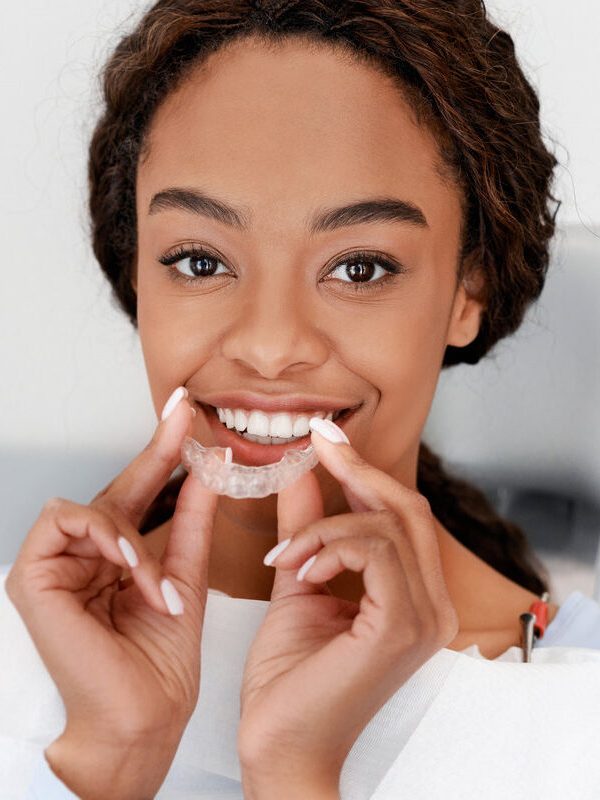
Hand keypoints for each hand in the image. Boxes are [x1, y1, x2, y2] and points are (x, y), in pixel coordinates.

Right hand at [4, 388, 220, 799]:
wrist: (143, 717)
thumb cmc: (160, 661)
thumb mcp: (186, 573)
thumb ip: (193, 519)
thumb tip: (210, 466)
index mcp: (117, 557)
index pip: (140, 493)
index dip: (161, 450)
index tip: (185, 411)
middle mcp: (85, 556)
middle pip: (118, 490)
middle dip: (155, 453)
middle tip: (183, 416)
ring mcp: (55, 564)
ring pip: (96, 506)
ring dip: (134, 537)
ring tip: (154, 580)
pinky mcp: (32, 574)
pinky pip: (66, 520)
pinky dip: (104, 537)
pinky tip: (127, 565)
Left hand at [238, 424, 458, 793]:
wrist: (279, 748)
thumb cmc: (289, 681)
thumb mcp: (299, 584)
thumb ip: (308, 529)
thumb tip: (304, 475)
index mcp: (415, 599)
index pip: (402, 517)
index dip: (366, 470)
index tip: (326, 437)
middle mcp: (433, 607)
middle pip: (407, 510)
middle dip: (358, 470)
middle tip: (316, 443)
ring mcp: (424, 619)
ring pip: (386, 526)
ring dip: (325, 525)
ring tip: (285, 555)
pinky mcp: (401, 627)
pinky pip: (374, 552)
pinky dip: (330, 546)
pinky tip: (299, 570)